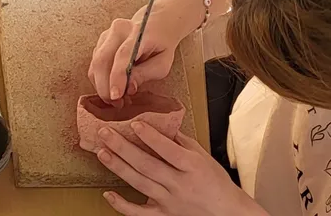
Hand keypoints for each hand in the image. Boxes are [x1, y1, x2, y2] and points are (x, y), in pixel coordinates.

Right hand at [88, 2, 184, 106]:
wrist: (156, 25)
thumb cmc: (161, 46)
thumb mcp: (162, 63)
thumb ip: (145, 74)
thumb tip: (128, 88)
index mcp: (138, 33)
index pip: (123, 55)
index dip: (117, 77)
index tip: (116, 96)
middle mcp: (118, 29)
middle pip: (102, 59)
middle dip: (105, 86)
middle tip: (115, 103)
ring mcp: (106, 34)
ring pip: (95, 63)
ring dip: (101, 85)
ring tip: (115, 99)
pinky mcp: (100, 42)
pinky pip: (94, 64)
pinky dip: (99, 80)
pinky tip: (110, 88)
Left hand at [96, 123, 267, 215]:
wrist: (229, 214)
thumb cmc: (217, 184)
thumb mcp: (204, 157)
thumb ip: (181, 142)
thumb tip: (160, 125)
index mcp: (193, 167)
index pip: (168, 150)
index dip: (150, 137)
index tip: (134, 123)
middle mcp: (180, 185)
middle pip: (147, 165)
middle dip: (123, 147)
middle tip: (105, 133)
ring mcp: (170, 202)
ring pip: (140, 183)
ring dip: (118, 167)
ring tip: (102, 152)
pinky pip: (139, 213)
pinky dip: (122, 205)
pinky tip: (108, 193)